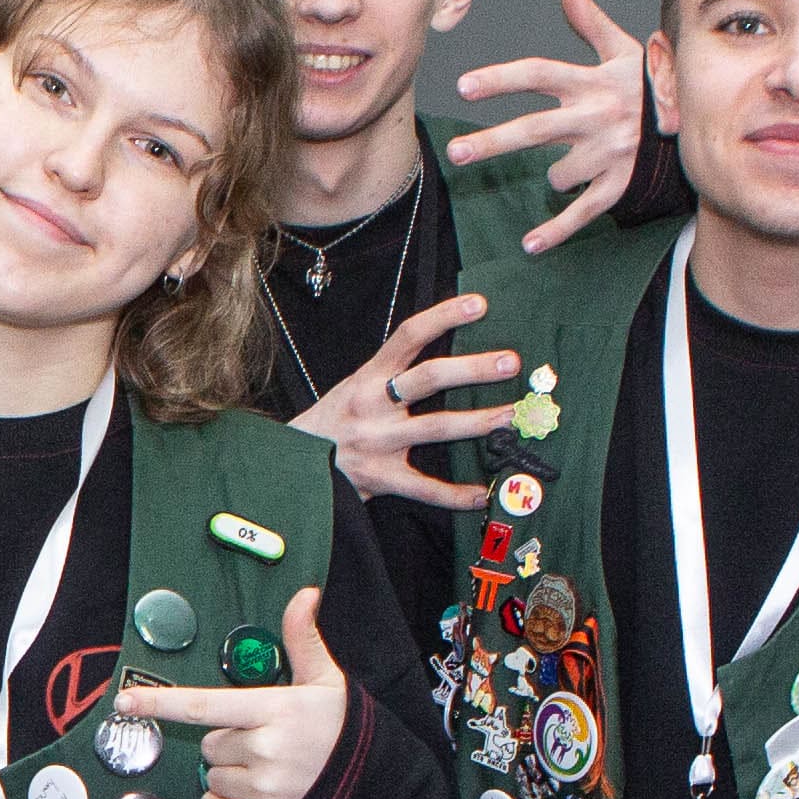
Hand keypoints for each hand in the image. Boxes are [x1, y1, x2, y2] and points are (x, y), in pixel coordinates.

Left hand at [107, 584, 351, 798]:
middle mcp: (265, 750)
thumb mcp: (328, 683)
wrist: (375, 790)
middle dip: (229, 742)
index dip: (160, 704)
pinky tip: (256, 797)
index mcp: (276, 710)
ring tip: (269, 772)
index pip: (203, 705)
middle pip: (211, 744)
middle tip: (267, 744)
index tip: (124, 703)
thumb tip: (304, 593)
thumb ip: (304, 640)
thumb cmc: (344, 732)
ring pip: (212, 776)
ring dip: (230, 774)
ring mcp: (263, 789)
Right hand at [288, 288, 519, 510]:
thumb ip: (391, 376)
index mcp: (367, 378)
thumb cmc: (329, 425)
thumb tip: (446, 363)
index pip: (409, 337)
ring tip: (509, 417)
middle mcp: (373, 406)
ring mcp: (378, 442)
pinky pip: (424, 488)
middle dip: (473, 369)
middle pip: (429, 378)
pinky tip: (482, 493)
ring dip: (477, 422)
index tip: (479, 304)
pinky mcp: (381, 478)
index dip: (444, 317)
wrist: (287, 467)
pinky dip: (455, 494)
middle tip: (510, 362)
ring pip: (435, 427)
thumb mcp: (352, 389)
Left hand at [441, 0, 651, 251]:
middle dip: (492, 143)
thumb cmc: (649, 85)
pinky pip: (583, 212)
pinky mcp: (620, 184)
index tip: (464, 87)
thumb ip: (590, 22)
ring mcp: (608, 154)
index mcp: (591, 83)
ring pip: (558, 174)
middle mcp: (596, 117)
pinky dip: (556, 231)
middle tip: (455, 152)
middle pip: (535, 129)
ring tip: (573, 167)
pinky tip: (529, 245)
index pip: (539, 75)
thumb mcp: (623, 51)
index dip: (502, 80)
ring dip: (554, 177)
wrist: (698, 122)